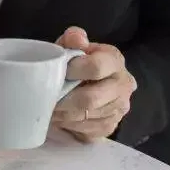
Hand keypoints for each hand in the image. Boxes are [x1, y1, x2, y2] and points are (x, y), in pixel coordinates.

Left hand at [51, 27, 136, 142]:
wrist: (96, 81)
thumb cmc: (81, 61)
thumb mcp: (76, 45)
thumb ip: (74, 39)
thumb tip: (75, 38)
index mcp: (115, 61)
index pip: (96, 67)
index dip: (73, 70)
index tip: (57, 72)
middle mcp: (123, 86)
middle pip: (90, 99)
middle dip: (63, 100)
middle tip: (46, 98)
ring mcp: (119, 109)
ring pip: (86, 117)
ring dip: (62, 115)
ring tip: (47, 108)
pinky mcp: (110, 127)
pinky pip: (86, 131)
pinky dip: (68, 126)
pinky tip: (58, 118)